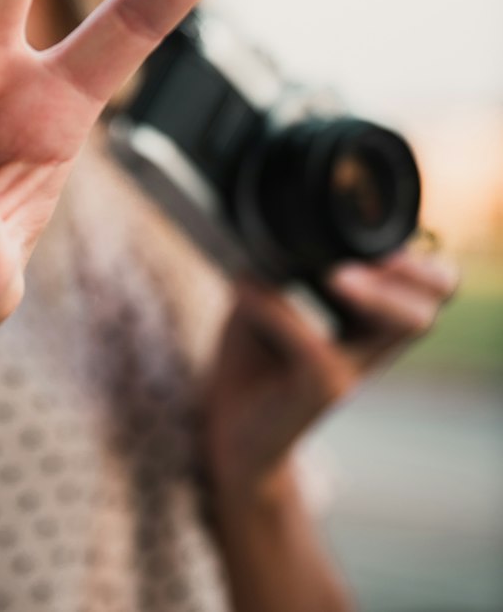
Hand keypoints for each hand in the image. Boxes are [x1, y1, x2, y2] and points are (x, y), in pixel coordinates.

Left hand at [204, 248, 459, 501]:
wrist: (228, 430)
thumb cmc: (251, 358)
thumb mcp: (265, 298)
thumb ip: (279, 267)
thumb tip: (271, 236)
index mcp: (366, 317)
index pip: (428, 281)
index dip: (415, 256)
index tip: (370, 237)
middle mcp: (371, 343)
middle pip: (436, 297)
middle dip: (417, 271)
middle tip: (373, 259)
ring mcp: (354, 368)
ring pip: (407, 323)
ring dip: (376, 292)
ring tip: (334, 277)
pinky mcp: (324, 388)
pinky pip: (315, 344)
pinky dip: (276, 307)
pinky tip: (242, 285)